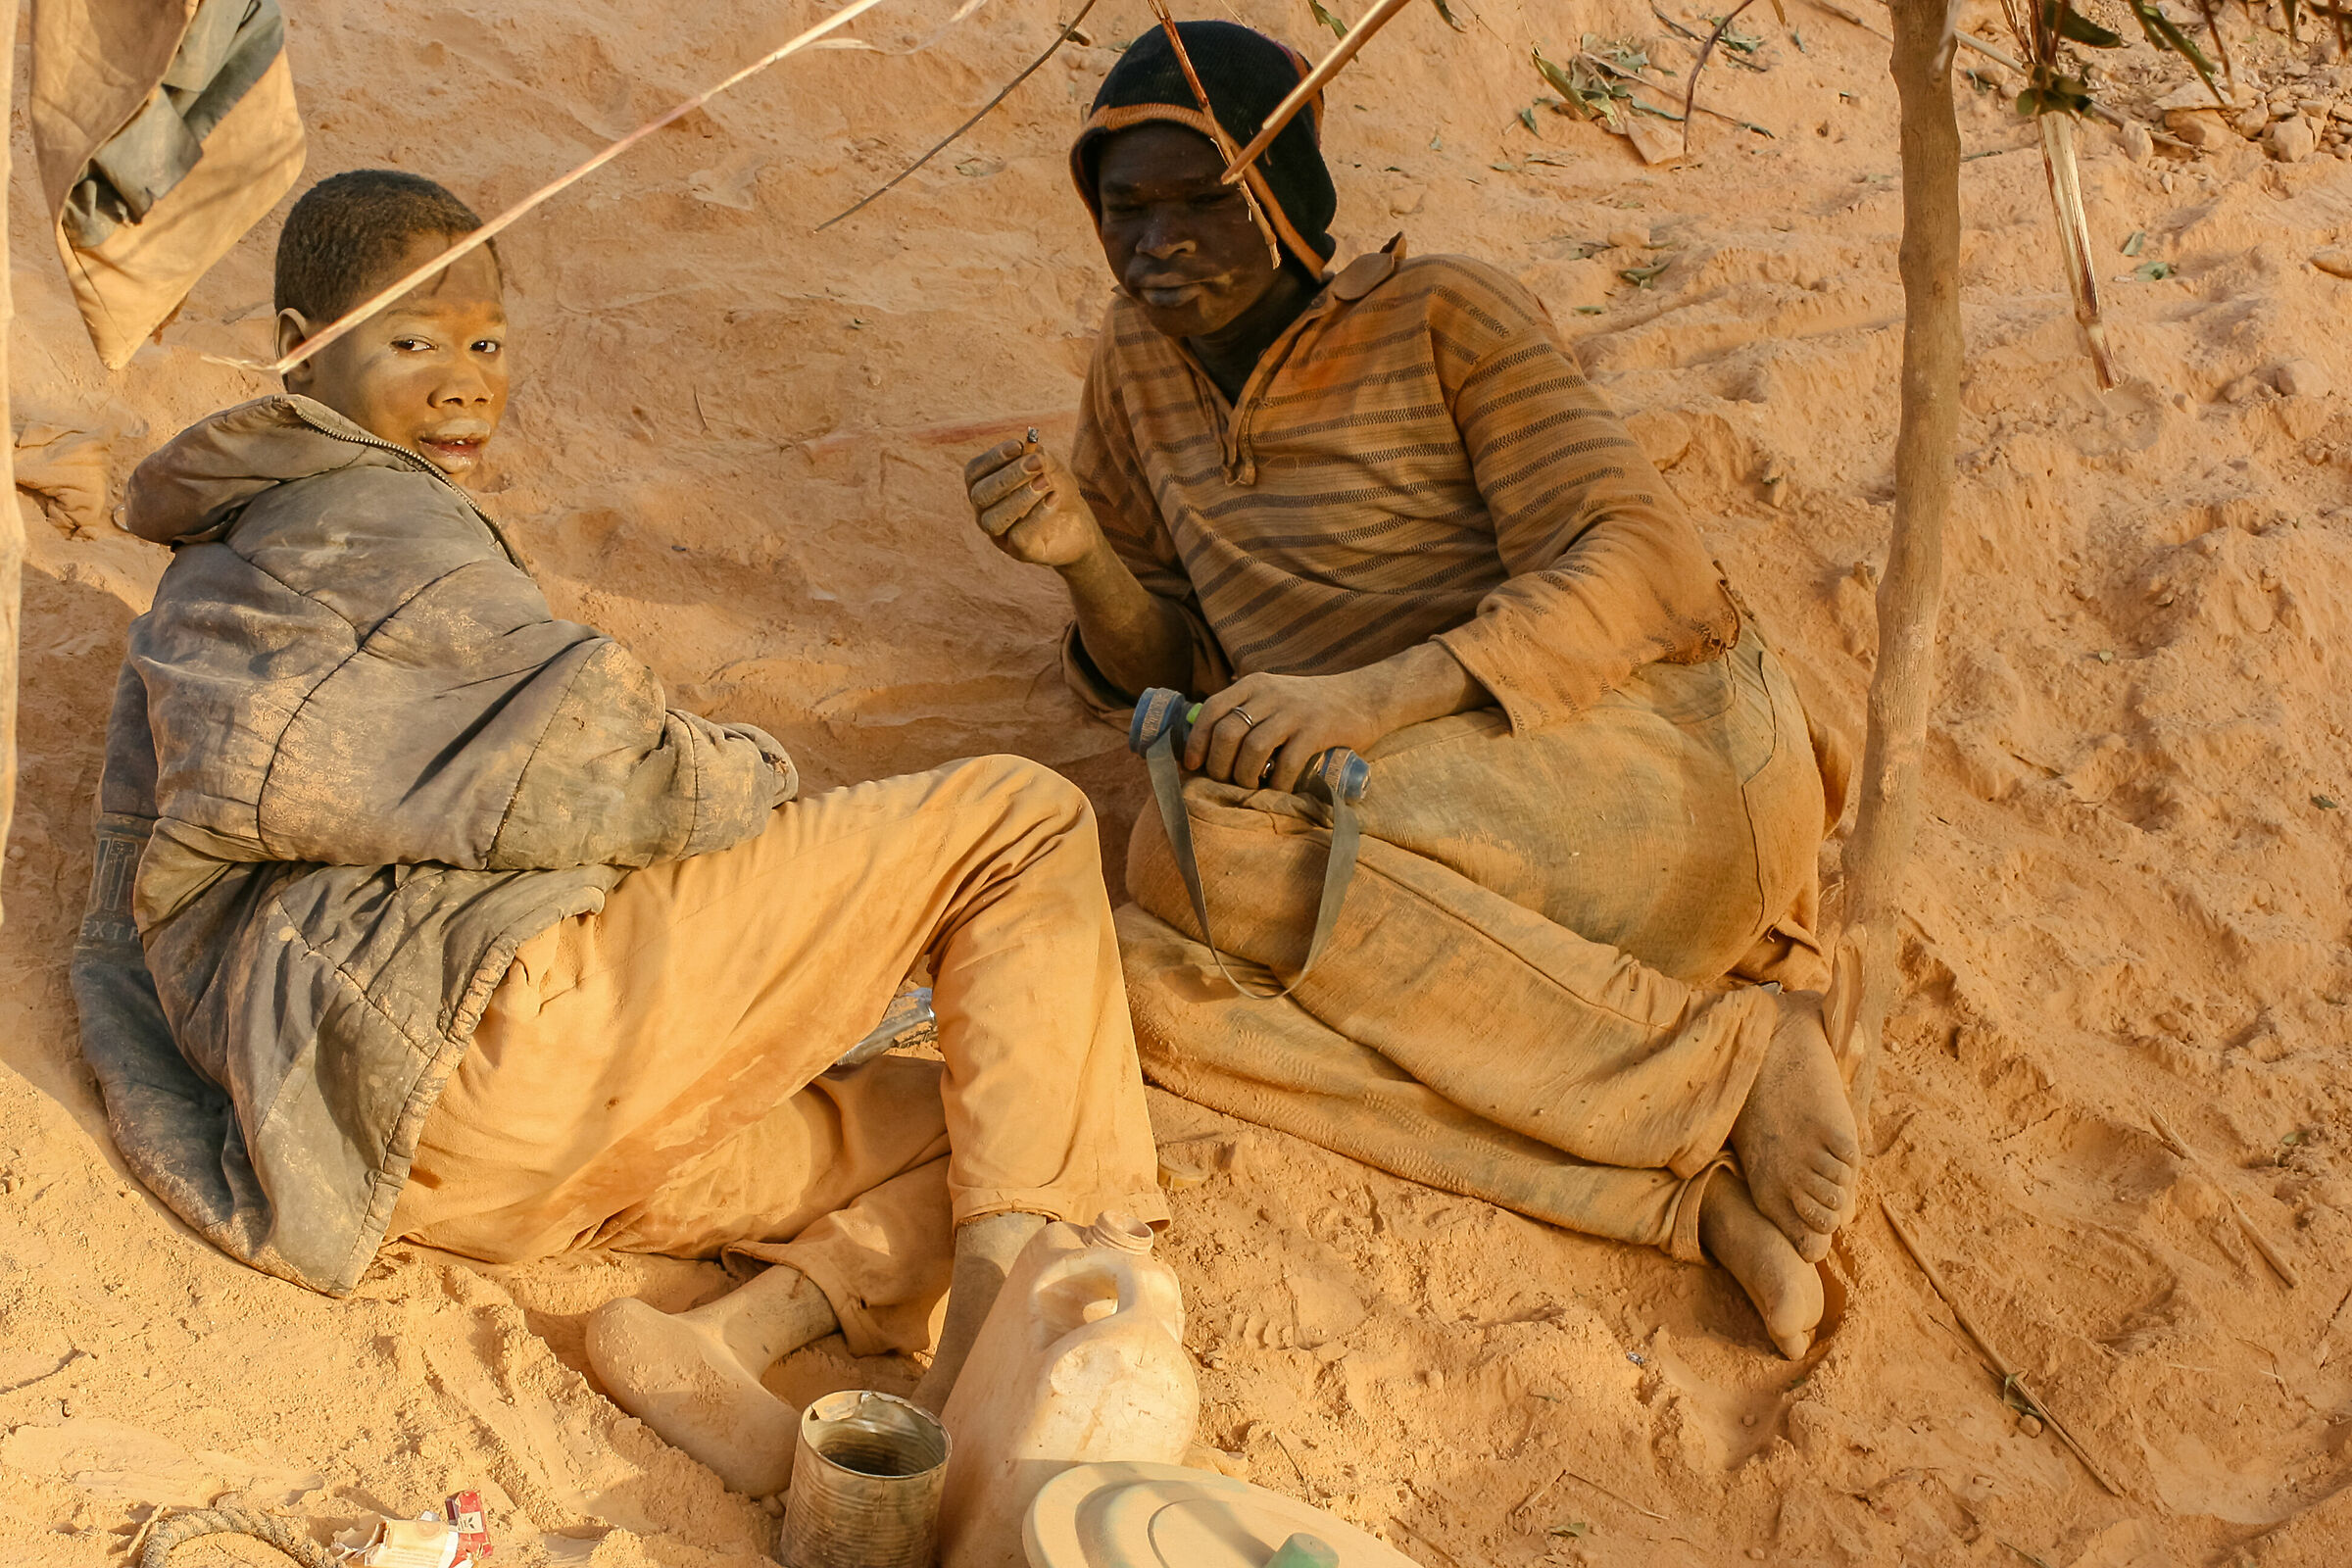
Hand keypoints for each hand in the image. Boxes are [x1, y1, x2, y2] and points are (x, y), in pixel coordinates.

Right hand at [964, 437, 1099, 568]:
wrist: (1080, 524)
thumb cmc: (1056, 491)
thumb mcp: (1049, 468)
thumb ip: (1038, 456)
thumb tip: (1029, 449)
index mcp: (985, 489)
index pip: (973, 473)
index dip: (992, 458)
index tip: (1018, 445)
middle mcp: (985, 513)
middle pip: (980, 495)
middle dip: (1008, 476)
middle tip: (1036, 464)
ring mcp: (1000, 535)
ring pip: (994, 519)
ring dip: (1020, 498)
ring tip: (1045, 482)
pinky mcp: (1020, 552)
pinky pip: (1019, 536)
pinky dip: (1036, 516)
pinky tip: (1053, 499)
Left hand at [1184, 669, 1390, 794]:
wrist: (1363, 697)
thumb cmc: (1311, 704)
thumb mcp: (1273, 695)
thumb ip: (1245, 709)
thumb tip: (1206, 742)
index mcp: (1253, 685)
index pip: (1211, 709)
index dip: (1197, 741)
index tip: (1193, 765)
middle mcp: (1270, 694)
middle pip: (1227, 732)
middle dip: (1219, 765)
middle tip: (1225, 782)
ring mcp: (1294, 711)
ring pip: (1253, 748)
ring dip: (1244, 776)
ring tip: (1250, 787)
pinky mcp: (1318, 730)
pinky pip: (1287, 762)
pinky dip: (1278, 783)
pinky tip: (1278, 790)